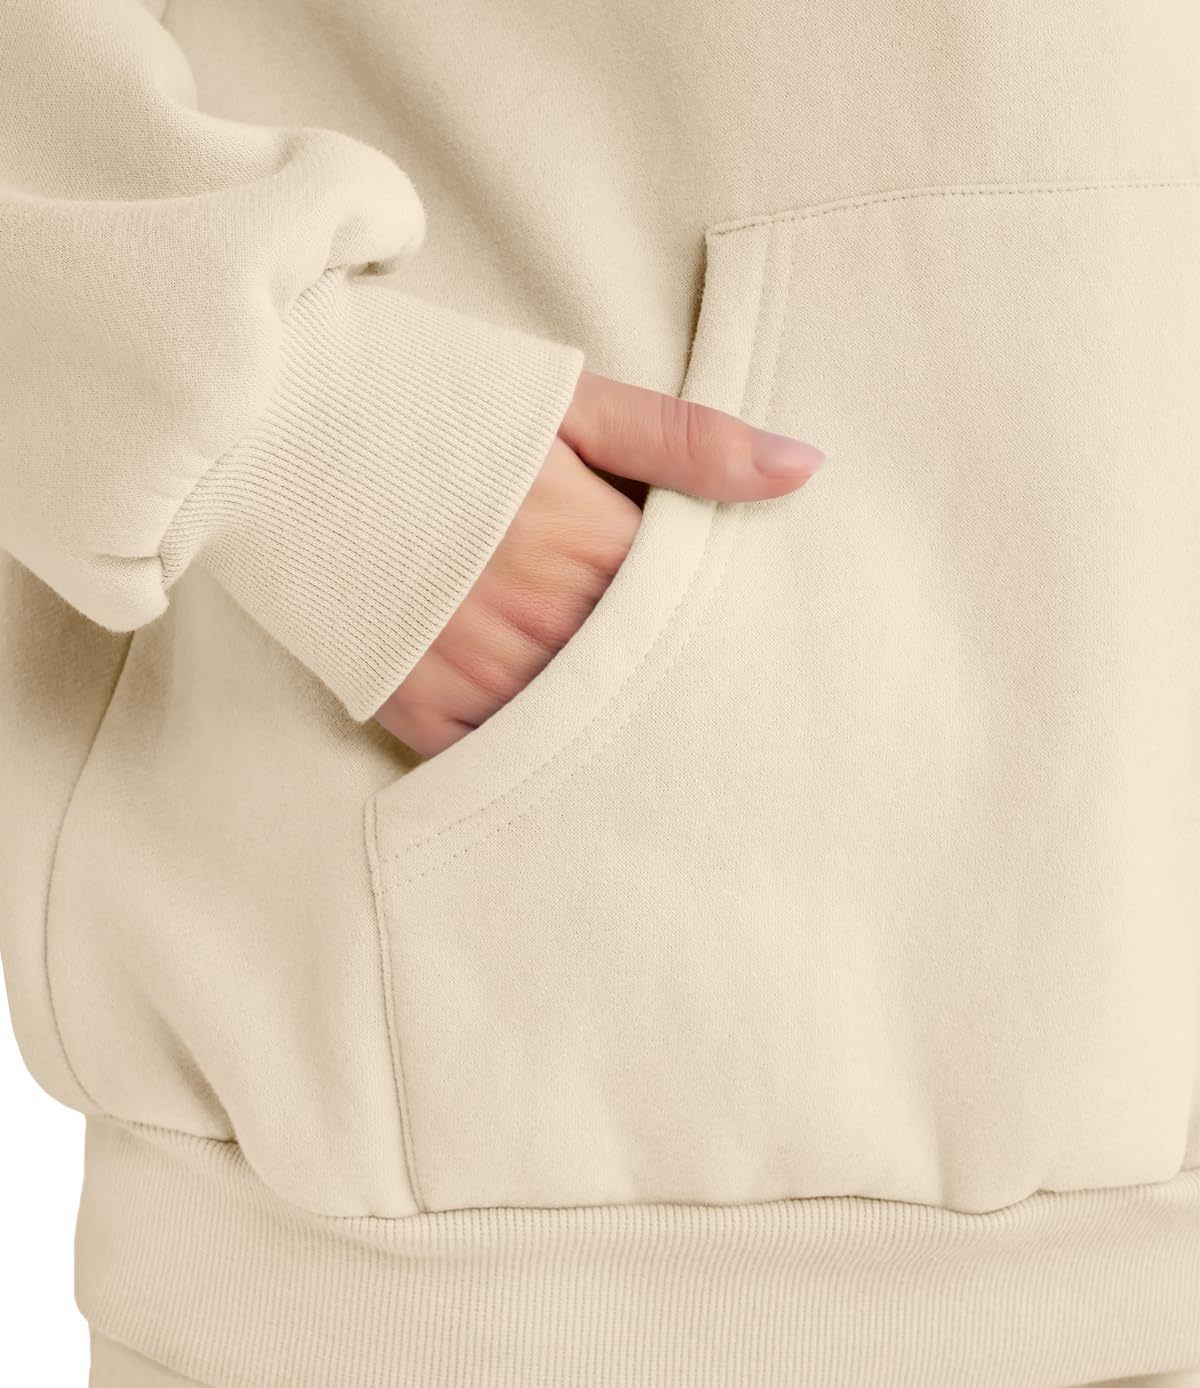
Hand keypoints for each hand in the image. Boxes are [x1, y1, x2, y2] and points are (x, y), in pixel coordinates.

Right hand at [374, 369, 823, 755]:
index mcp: (592, 546)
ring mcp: (476, 673)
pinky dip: (528, 757)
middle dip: (672, 691)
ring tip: (645, 742)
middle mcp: (542, 622)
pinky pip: (497, 761)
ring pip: (577, 734)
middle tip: (718, 720)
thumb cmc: (438, 407)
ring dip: (607, 732)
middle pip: (643, 687)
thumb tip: (803, 469)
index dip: (719, 629)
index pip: (694, 618)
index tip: (743, 645)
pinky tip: (554, 750)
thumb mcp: (572, 403)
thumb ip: (687, 441)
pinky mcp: (417, 707)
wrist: (286, 428)